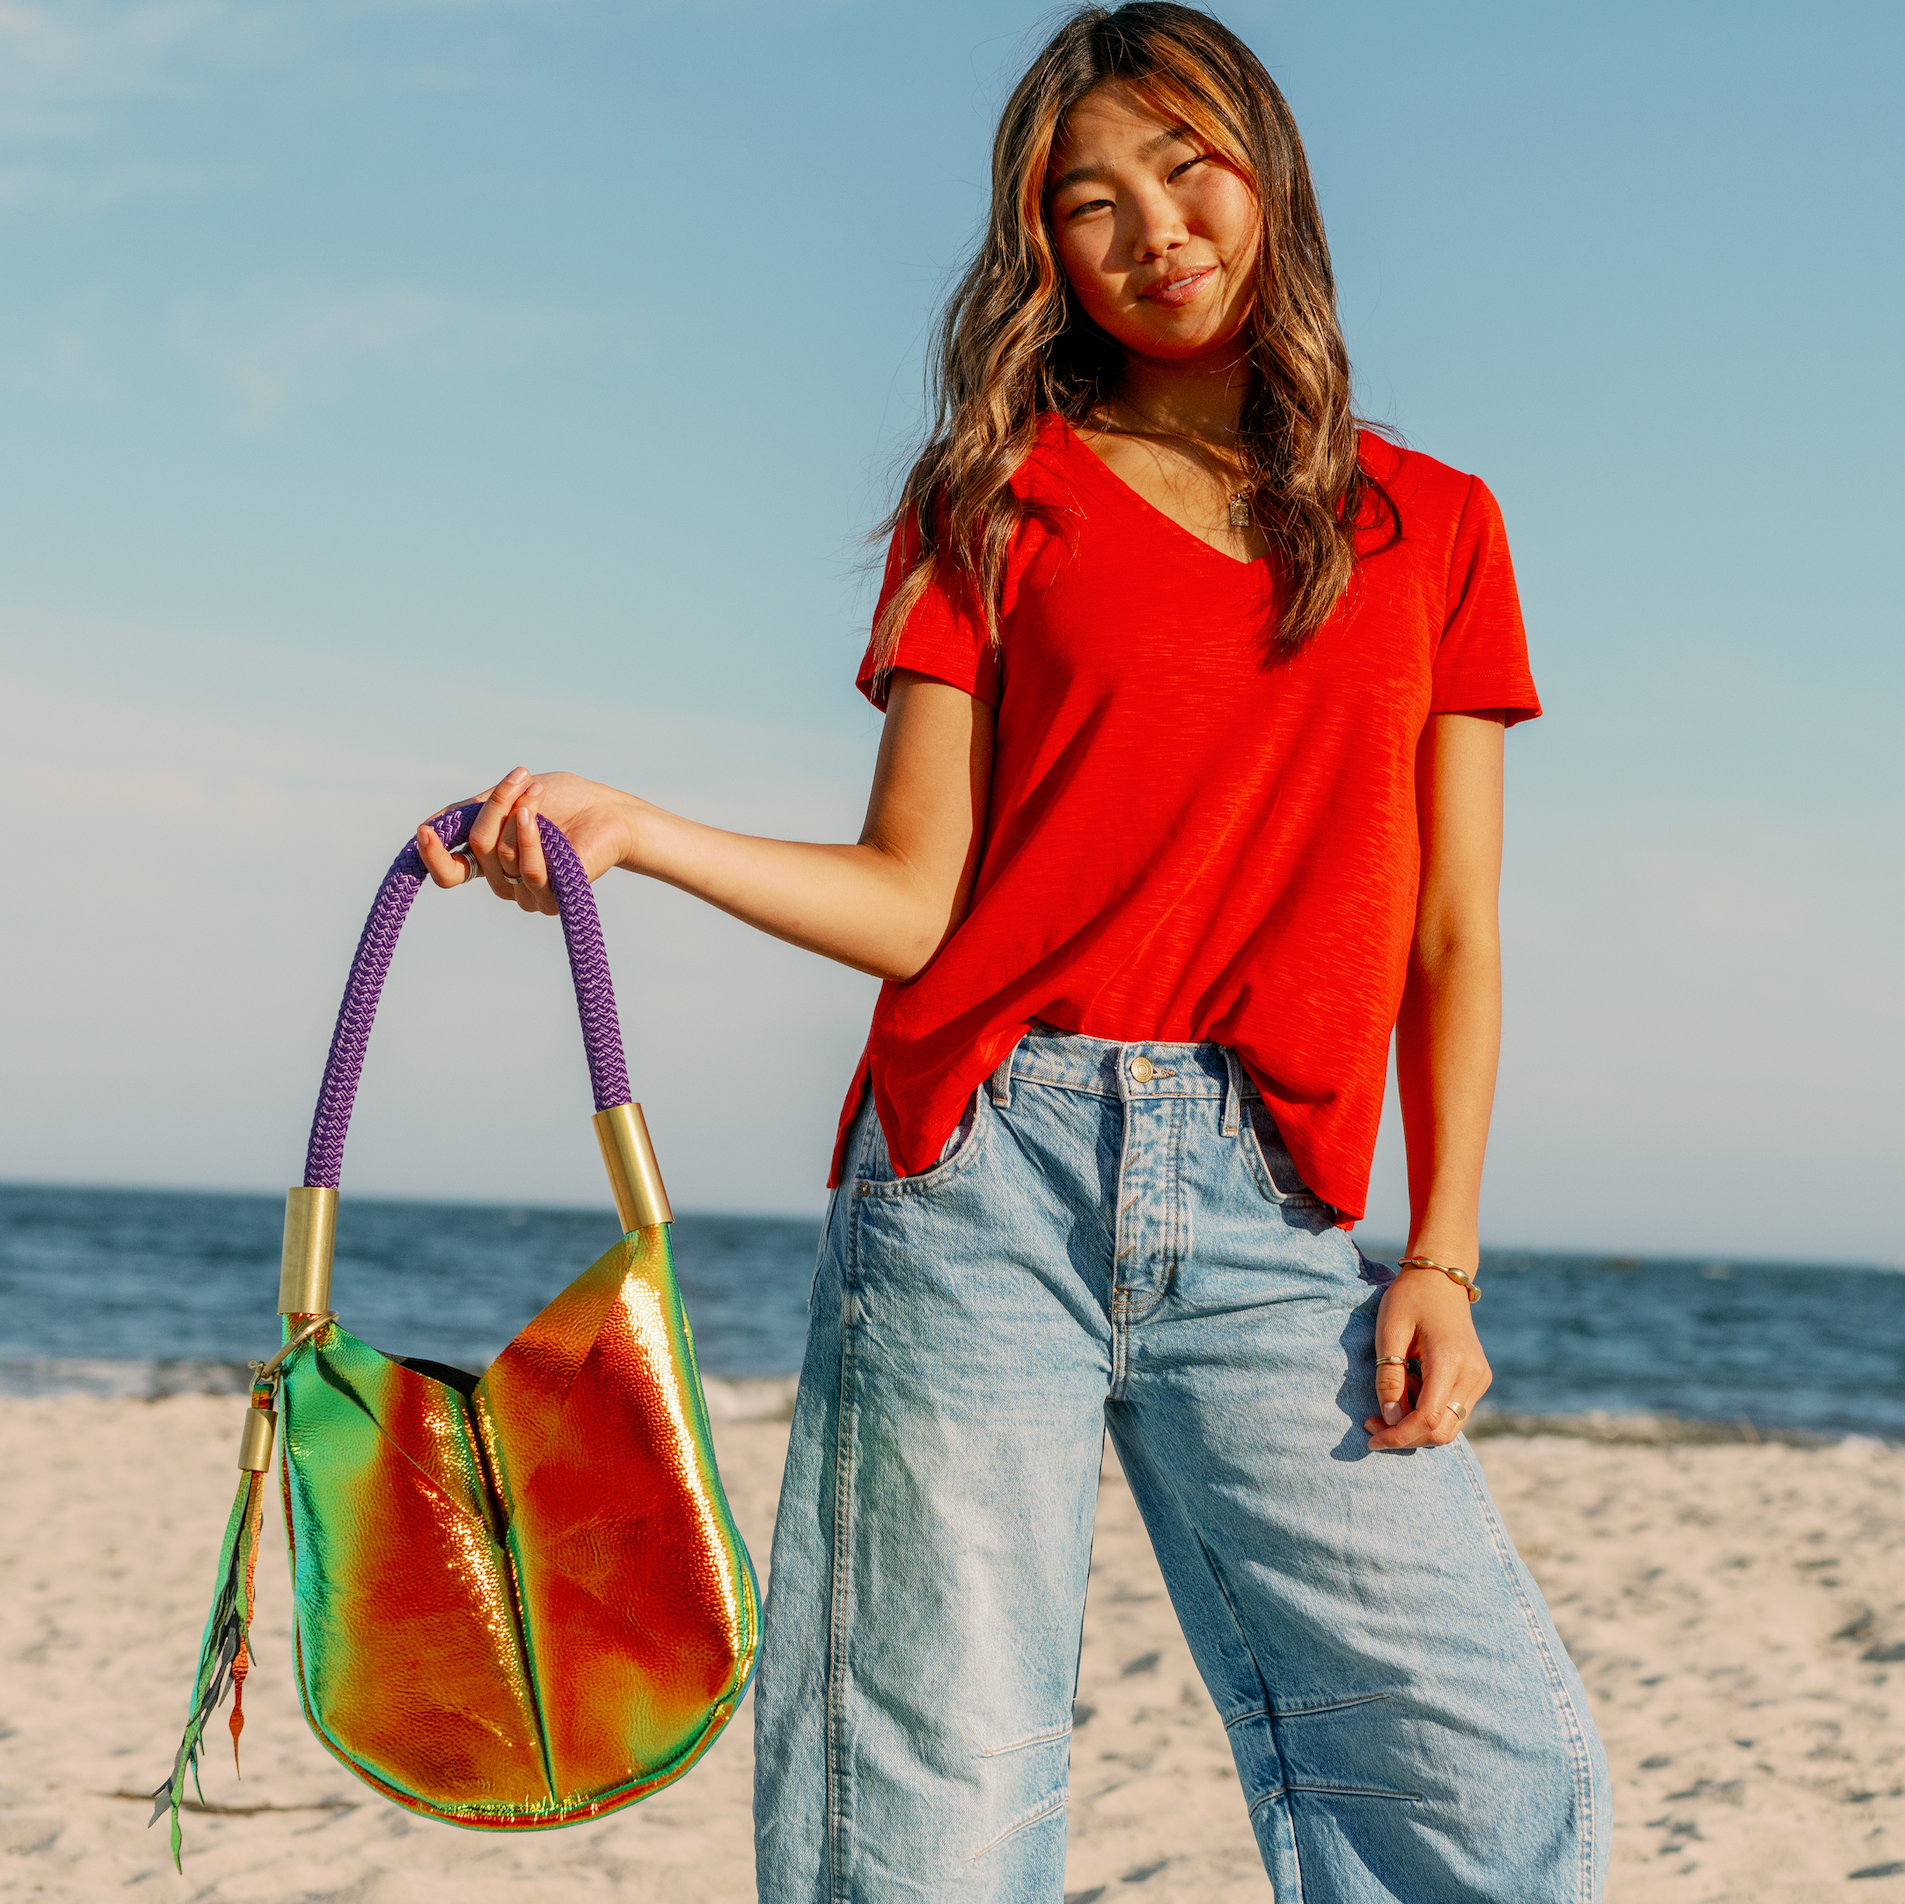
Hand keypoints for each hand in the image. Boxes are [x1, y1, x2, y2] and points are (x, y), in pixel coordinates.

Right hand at [415, 768, 639, 915]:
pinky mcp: (554, 898)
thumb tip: (427, 826)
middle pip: (476, 849)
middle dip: (494, 806)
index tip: (424, 832)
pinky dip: (529, 837)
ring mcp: (527, 894)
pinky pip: (529, 871)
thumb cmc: (564, 801)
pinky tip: (536, 817)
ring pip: (500, 856)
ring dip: (516, 813)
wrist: (611, 811)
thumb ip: (470, 812)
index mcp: (490, 861)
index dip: (433, 857)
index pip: (450, 874)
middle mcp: (505, 882)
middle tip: (518, 779)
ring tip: (536, 791)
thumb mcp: (509, 797)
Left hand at [1364, 1267, 1491, 1451]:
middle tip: (1374, 1425)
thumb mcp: (1389, 1332)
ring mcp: (1480, 1378)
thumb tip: (1391, 1419)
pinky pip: (1454, 1412)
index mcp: (1450, 1360)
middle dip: (1406, 1437)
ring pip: (1450, 1427)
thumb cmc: (1410, 1299)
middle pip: (1442, 1432)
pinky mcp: (1479, 1379)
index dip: (1398, 1436)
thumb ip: (1389, 1377)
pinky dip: (1429, 1413)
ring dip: (1417, 1426)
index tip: (1371, 1436)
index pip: (1428, 1418)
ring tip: (1394, 1397)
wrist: (1441, 1278)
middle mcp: (1473, 1374)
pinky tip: (1412, 1388)